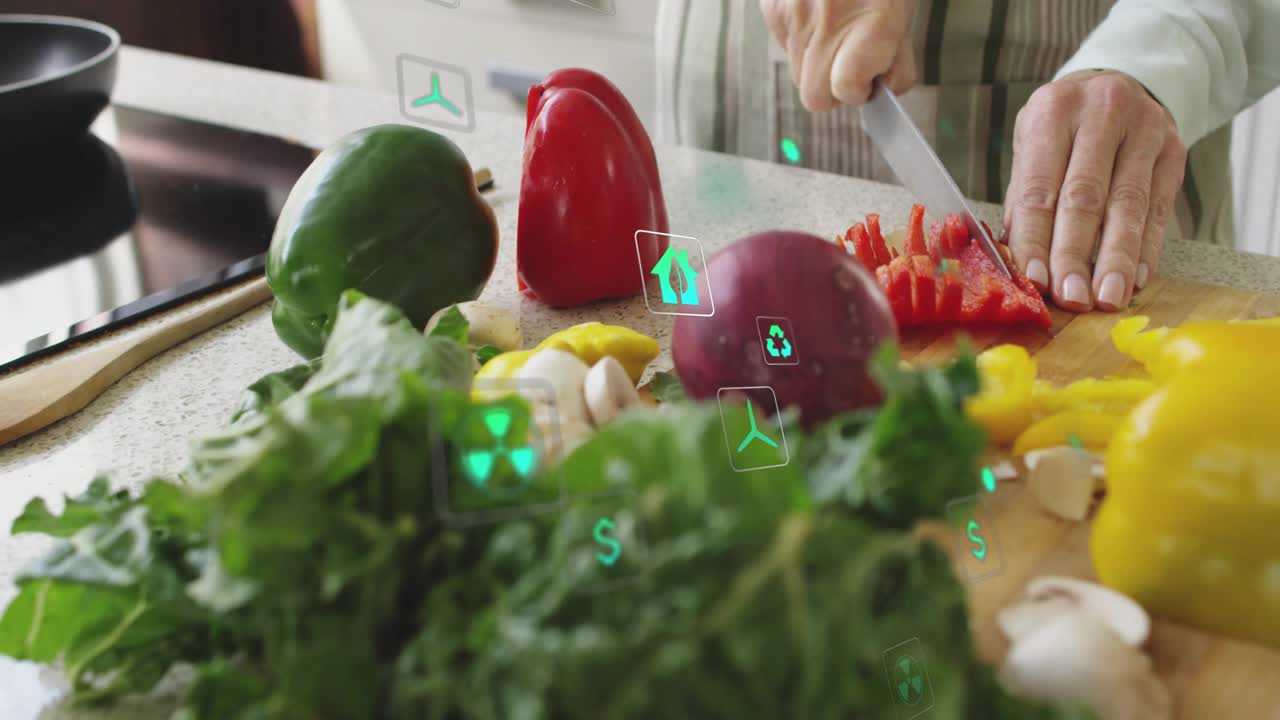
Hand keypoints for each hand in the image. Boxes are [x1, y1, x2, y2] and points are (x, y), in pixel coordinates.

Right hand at [760, 0, 915, 111]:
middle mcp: (826, 25)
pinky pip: (785, 45)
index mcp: (868, 27)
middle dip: (831, 88)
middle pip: (815, 96)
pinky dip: (801, 39)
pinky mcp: (772, 10)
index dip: (857, 92)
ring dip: (816, 62)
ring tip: (835, 28)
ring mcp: (793, 17)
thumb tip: (883, 90)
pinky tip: (817, 14)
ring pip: (797, 72)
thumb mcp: (904, 16)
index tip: (866, 82)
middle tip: (849, 62)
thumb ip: (897, 62)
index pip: (845, 90)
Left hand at [1003, 70, 1185, 311]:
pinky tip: (1135, 278)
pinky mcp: (1174, 149)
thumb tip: (1015, 262)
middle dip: (1075, 254)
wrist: (1117, 81)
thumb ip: (1024, 200)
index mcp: (1053, 111)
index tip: (1033, 281)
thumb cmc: (1063, 127)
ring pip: (1129, 204)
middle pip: (1085, 197)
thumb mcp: (1033, 146)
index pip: (1040, 186)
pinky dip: (1147, 248)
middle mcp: (1102, 113)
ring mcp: (1145, 128)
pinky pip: (1159, 206)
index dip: (1036, 238)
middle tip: (1071, 297)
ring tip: (1106, 298)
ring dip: (1116, 258)